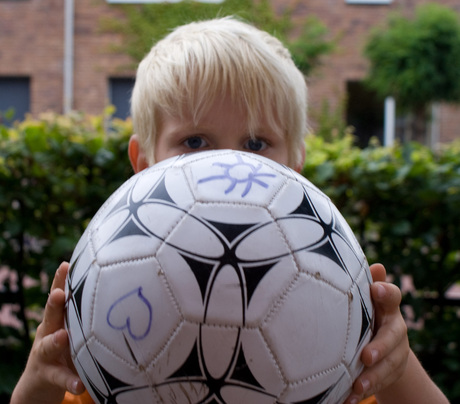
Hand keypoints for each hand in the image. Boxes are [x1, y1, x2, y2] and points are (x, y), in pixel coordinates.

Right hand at [10, 262, 84, 403]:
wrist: (40, 381)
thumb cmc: (65, 346)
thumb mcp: (73, 328)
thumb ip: (88, 312)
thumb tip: (119, 289)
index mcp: (58, 319)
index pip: (59, 297)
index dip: (60, 281)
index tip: (65, 264)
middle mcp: (48, 332)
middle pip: (51, 315)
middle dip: (54, 304)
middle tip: (60, 294)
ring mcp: (45, 355)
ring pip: (49, 346)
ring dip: (56, 340)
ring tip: (64, 336)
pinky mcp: (48, 375)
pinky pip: (60, 378)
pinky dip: (70, 381)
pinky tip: (80, 385)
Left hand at [344, 263, 409, 403]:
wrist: (381, 344)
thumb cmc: (367, 314)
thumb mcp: (365, 300)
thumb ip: (363, 284)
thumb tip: (371, 264)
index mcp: (387, 307)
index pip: (392, 296)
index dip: (386, 292)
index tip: (375, 289)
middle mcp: (395, 328)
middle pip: (393, 337)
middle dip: (381, 347)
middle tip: (366, 356)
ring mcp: (396, 352)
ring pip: (388, 365)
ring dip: (372, 377)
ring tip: (357, 386)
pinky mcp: (391, 372)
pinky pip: (379, 383)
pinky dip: (365, 391)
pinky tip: (349, 399)